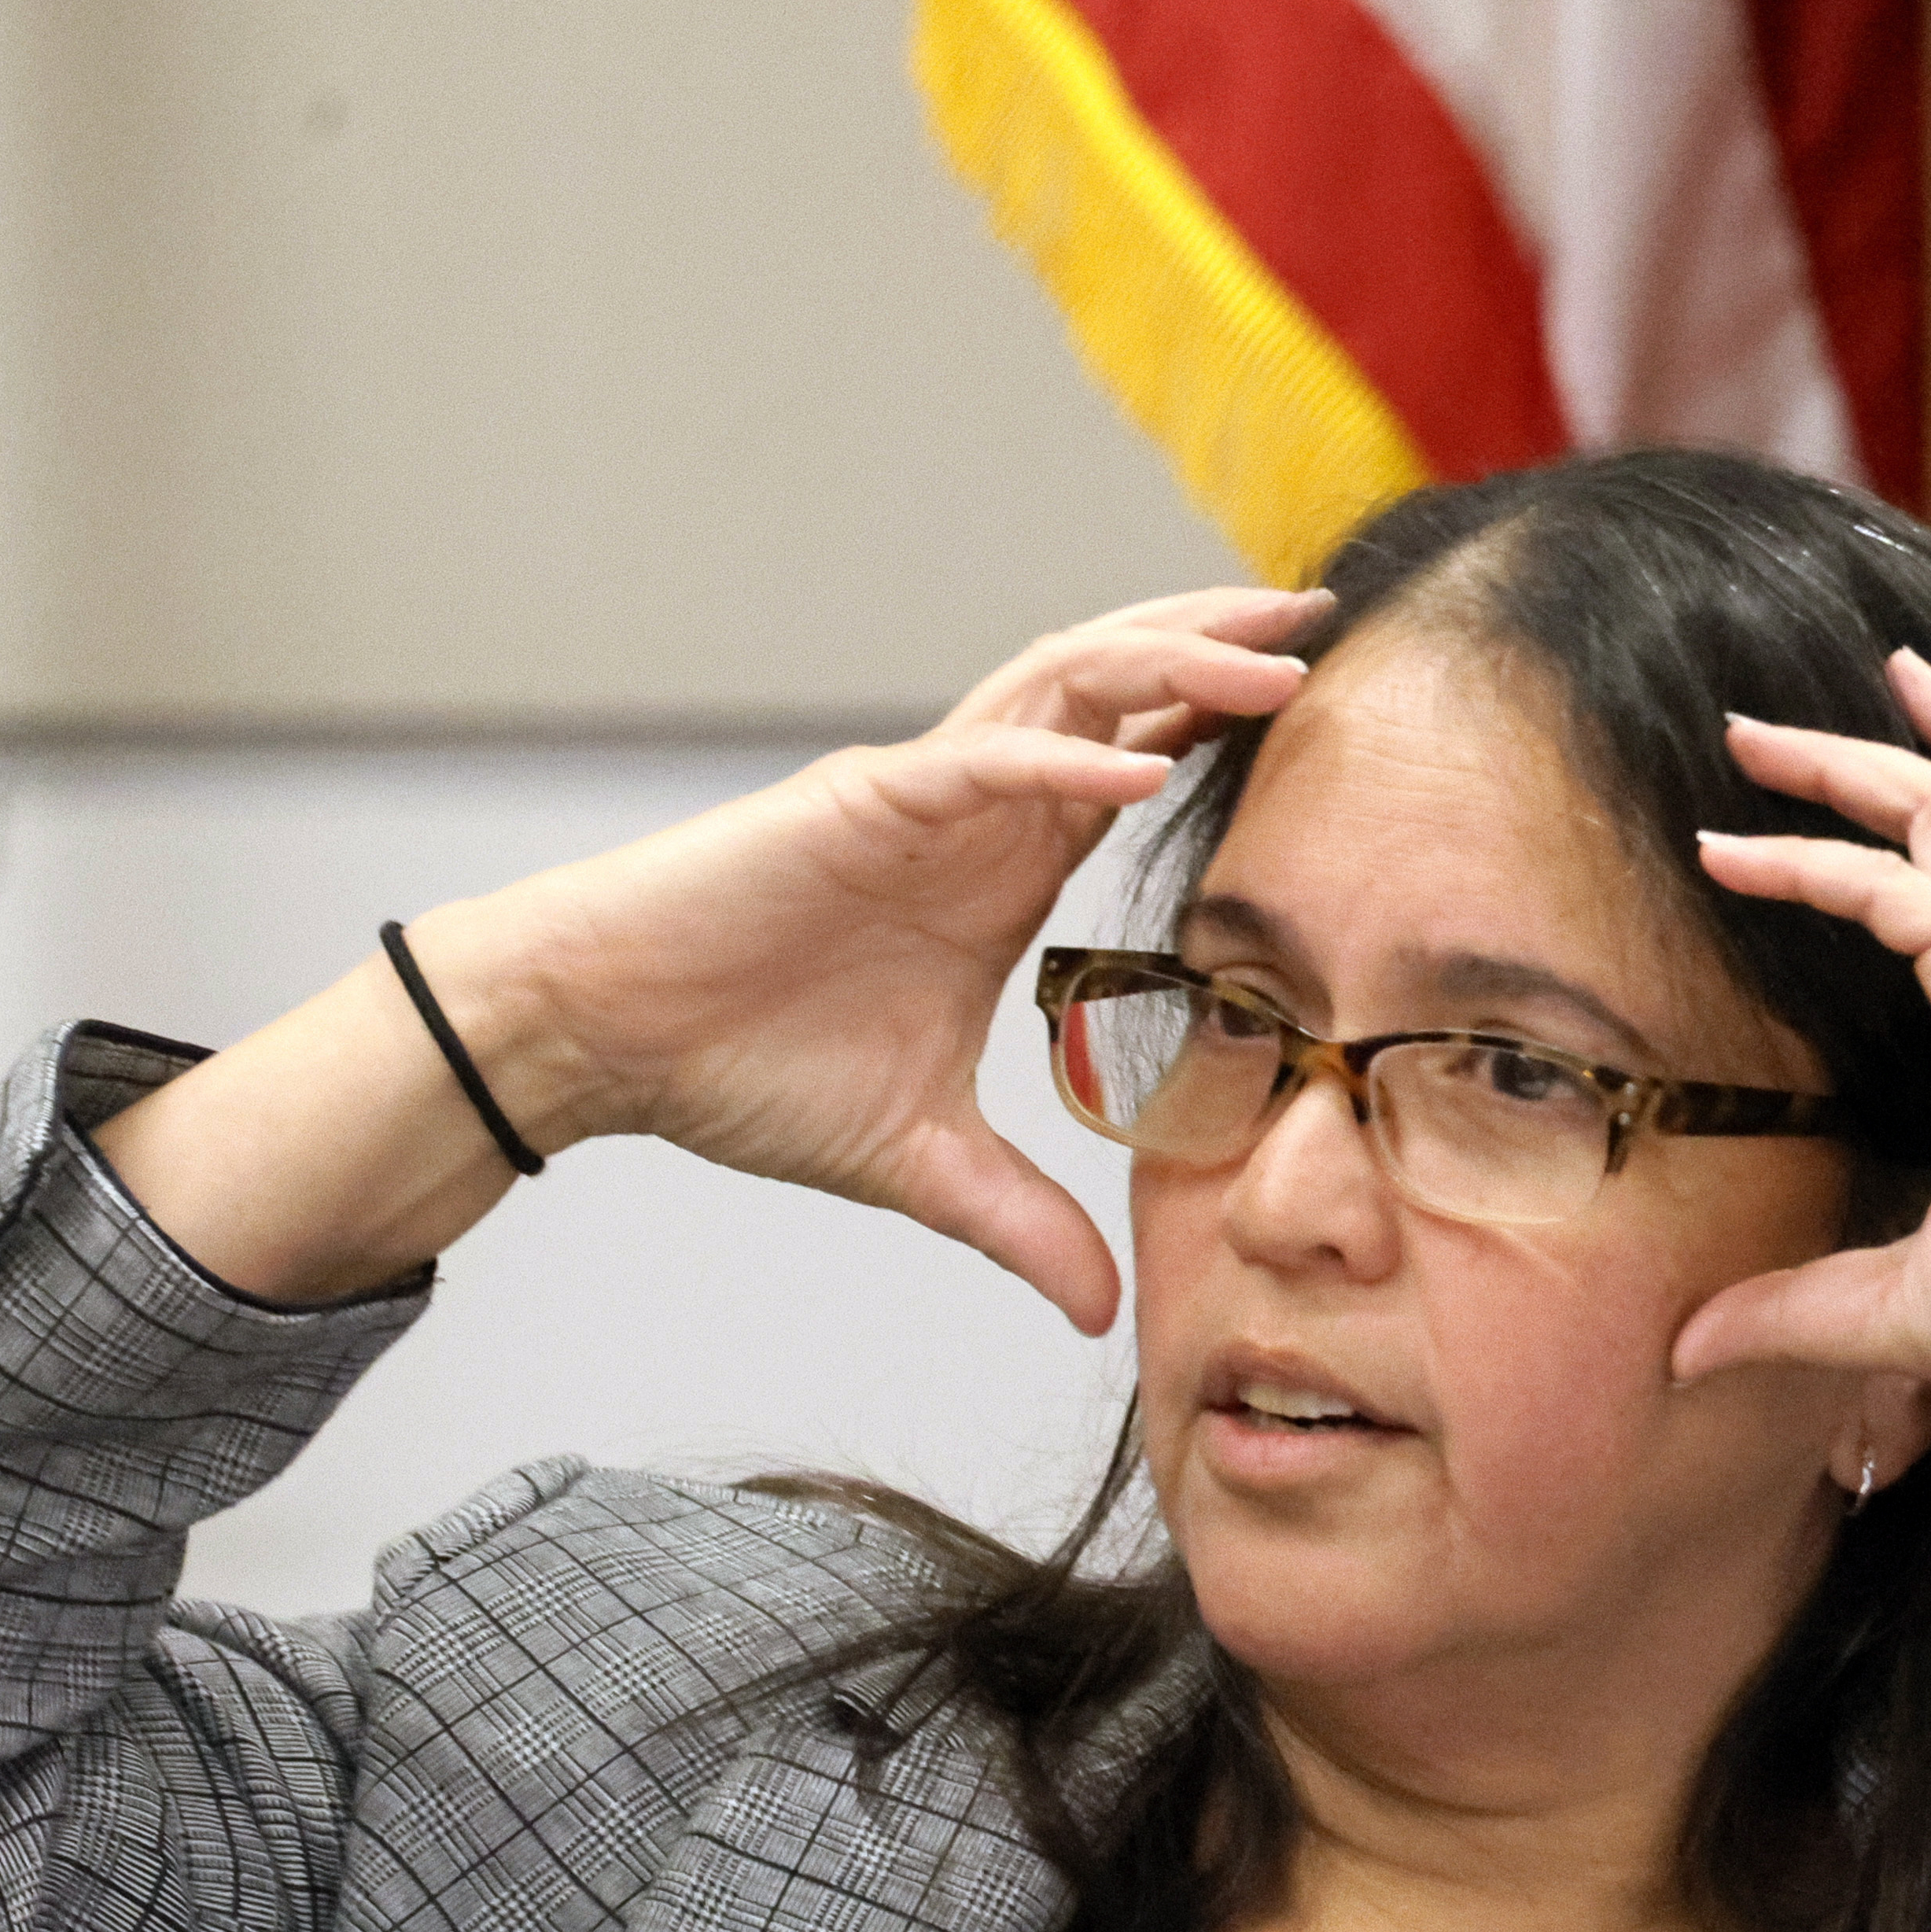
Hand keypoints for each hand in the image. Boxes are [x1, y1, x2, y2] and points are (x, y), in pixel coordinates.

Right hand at [419, 585, 1325, 1328]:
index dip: (1224, 725)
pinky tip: (1143, 766)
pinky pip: (981, 763)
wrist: (607, 1041)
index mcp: (1003, 865)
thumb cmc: (743, 1069)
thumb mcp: (921, 1166)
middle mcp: (974, 806)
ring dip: (1170, 665)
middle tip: (1323, 616)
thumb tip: (1101, 1316)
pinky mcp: (857, 802)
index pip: (1139, 762)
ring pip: (1064, 688)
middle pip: (1121, 690)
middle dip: (1221, 647)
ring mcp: (919, 793)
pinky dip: (1065, 759)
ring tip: (1269, 655)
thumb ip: (1023, 1224)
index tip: (1321, 711)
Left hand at [1673, 649, 1930, 1401]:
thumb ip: (1795, 1311)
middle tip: (1768, 729)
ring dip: (1849, 757)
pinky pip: (1886, 883)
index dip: (1883, 855)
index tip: (1790, 839)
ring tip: (1765, 726)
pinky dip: (1808, 859)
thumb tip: (1690, 1353)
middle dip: (1868, 757)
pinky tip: (1729, 853)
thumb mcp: (1902, 1304)